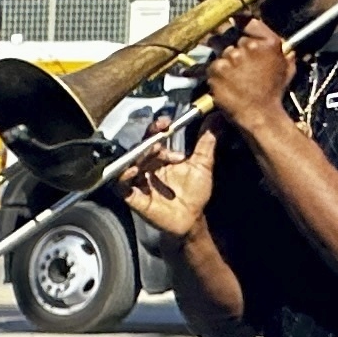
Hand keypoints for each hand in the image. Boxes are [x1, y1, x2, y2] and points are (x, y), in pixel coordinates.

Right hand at [119, 123, 217, 238]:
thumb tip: (215, 118)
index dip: (156, 129)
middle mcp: (148, 167)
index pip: (154, 139)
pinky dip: (125, 177)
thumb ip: (206, 142)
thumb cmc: (195, 193)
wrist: (191, 218)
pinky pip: (122, 186)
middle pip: (141, 150)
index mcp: (161, 158)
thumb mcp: (203, 164)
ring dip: (138, 156)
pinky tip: (134, 170)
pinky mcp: (133, 197)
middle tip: (159, 139)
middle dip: (149, 142)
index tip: (164, 123)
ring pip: (131, 164)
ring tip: (151, 151)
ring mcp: (139, 181)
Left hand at [205, 23, 299, 133]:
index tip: (230, 18)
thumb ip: (283, 51)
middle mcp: (249, 46)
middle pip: (230, 35)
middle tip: (230, 56)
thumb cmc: (273, 92)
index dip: (237, 19)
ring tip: (230, 73)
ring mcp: (231, 56)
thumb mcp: (287, 67)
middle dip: (227, 43)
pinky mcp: (216, 68)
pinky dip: (212, 71)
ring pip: (218, 50)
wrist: (259, 113)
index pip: (248, 21)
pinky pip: (209, 64)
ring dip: (221, 58)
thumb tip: (283, 45)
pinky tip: (222, 80)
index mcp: (268, 42)